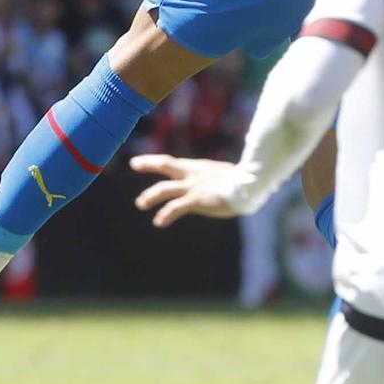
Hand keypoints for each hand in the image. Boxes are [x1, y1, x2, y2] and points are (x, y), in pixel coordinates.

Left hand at [130, 153, 244, 225]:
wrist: (249, 186)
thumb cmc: (243, 182)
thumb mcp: (224, 176)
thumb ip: (214, 179)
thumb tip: (219, 182)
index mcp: (198, 168)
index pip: (172, 162)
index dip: (154, 160)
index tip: (139, 161)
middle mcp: (192, 175)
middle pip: (165, 164)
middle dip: (148, 163)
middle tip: (134, 163)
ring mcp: (193, 187)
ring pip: (164, 189)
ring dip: (150, 196)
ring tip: (140, 203)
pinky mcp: (196, 200)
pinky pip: (176, 207)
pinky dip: (165, 214)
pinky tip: (159, 222)